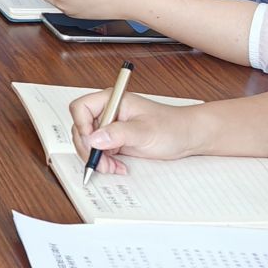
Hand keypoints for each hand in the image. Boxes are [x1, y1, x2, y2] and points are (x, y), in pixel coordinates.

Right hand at [70, 91, 200, 176]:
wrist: (187, 137)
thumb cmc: (172, 126)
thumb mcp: (145, 131)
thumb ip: (118, 133)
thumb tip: (93, 138)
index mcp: (112, 100)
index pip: (81, 108)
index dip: (82, 125)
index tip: (92, 142)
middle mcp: (107, 112)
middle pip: (81, 128)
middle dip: (89, 149)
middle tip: (102, 163)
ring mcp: (110, 127)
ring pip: (88, 143)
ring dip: (96, 158)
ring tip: (112, 167)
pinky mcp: (114, 140)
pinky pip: (98, 152)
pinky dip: (104, 162)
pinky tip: (117, 167)